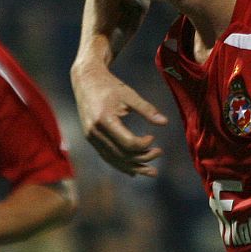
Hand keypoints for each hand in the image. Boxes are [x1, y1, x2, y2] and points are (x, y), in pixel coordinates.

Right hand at [72, 61, 167, 176]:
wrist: (86, 80)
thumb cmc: (109, 85)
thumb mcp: (129, 94)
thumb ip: (146, 109)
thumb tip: (165, 122)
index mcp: (104, 120)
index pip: (128, 143)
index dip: (144, 145)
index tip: (153, 137)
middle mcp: (95, 132)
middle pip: (121, 155)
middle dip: (143, 158)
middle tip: (159, 153)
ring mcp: (90, 137)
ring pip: (114, 160)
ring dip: (133, 167)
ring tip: (151, 171)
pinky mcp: (90, 138)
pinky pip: (106, 156)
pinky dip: (121, 164)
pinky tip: (133, 171)